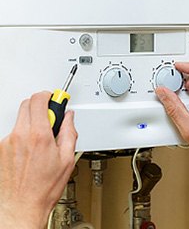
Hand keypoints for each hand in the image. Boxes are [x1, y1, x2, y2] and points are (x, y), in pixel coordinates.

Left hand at [0, 91, 77, 228]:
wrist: (21, 206)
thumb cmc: (43, 187)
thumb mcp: (67, 158)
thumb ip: (69, 132)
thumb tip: (69, 118)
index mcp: (39, 136)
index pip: (39, 100)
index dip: (49, 95)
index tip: (55, 98)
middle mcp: (20, 135)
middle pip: (28, 103)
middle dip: (41, 105)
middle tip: (51, 117)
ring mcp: (8, 141)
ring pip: (21, 117)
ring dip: (33, 120)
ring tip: (42, 137)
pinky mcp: (2, 148)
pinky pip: (15, 130)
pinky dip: (25, 132)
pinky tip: (32, 148)